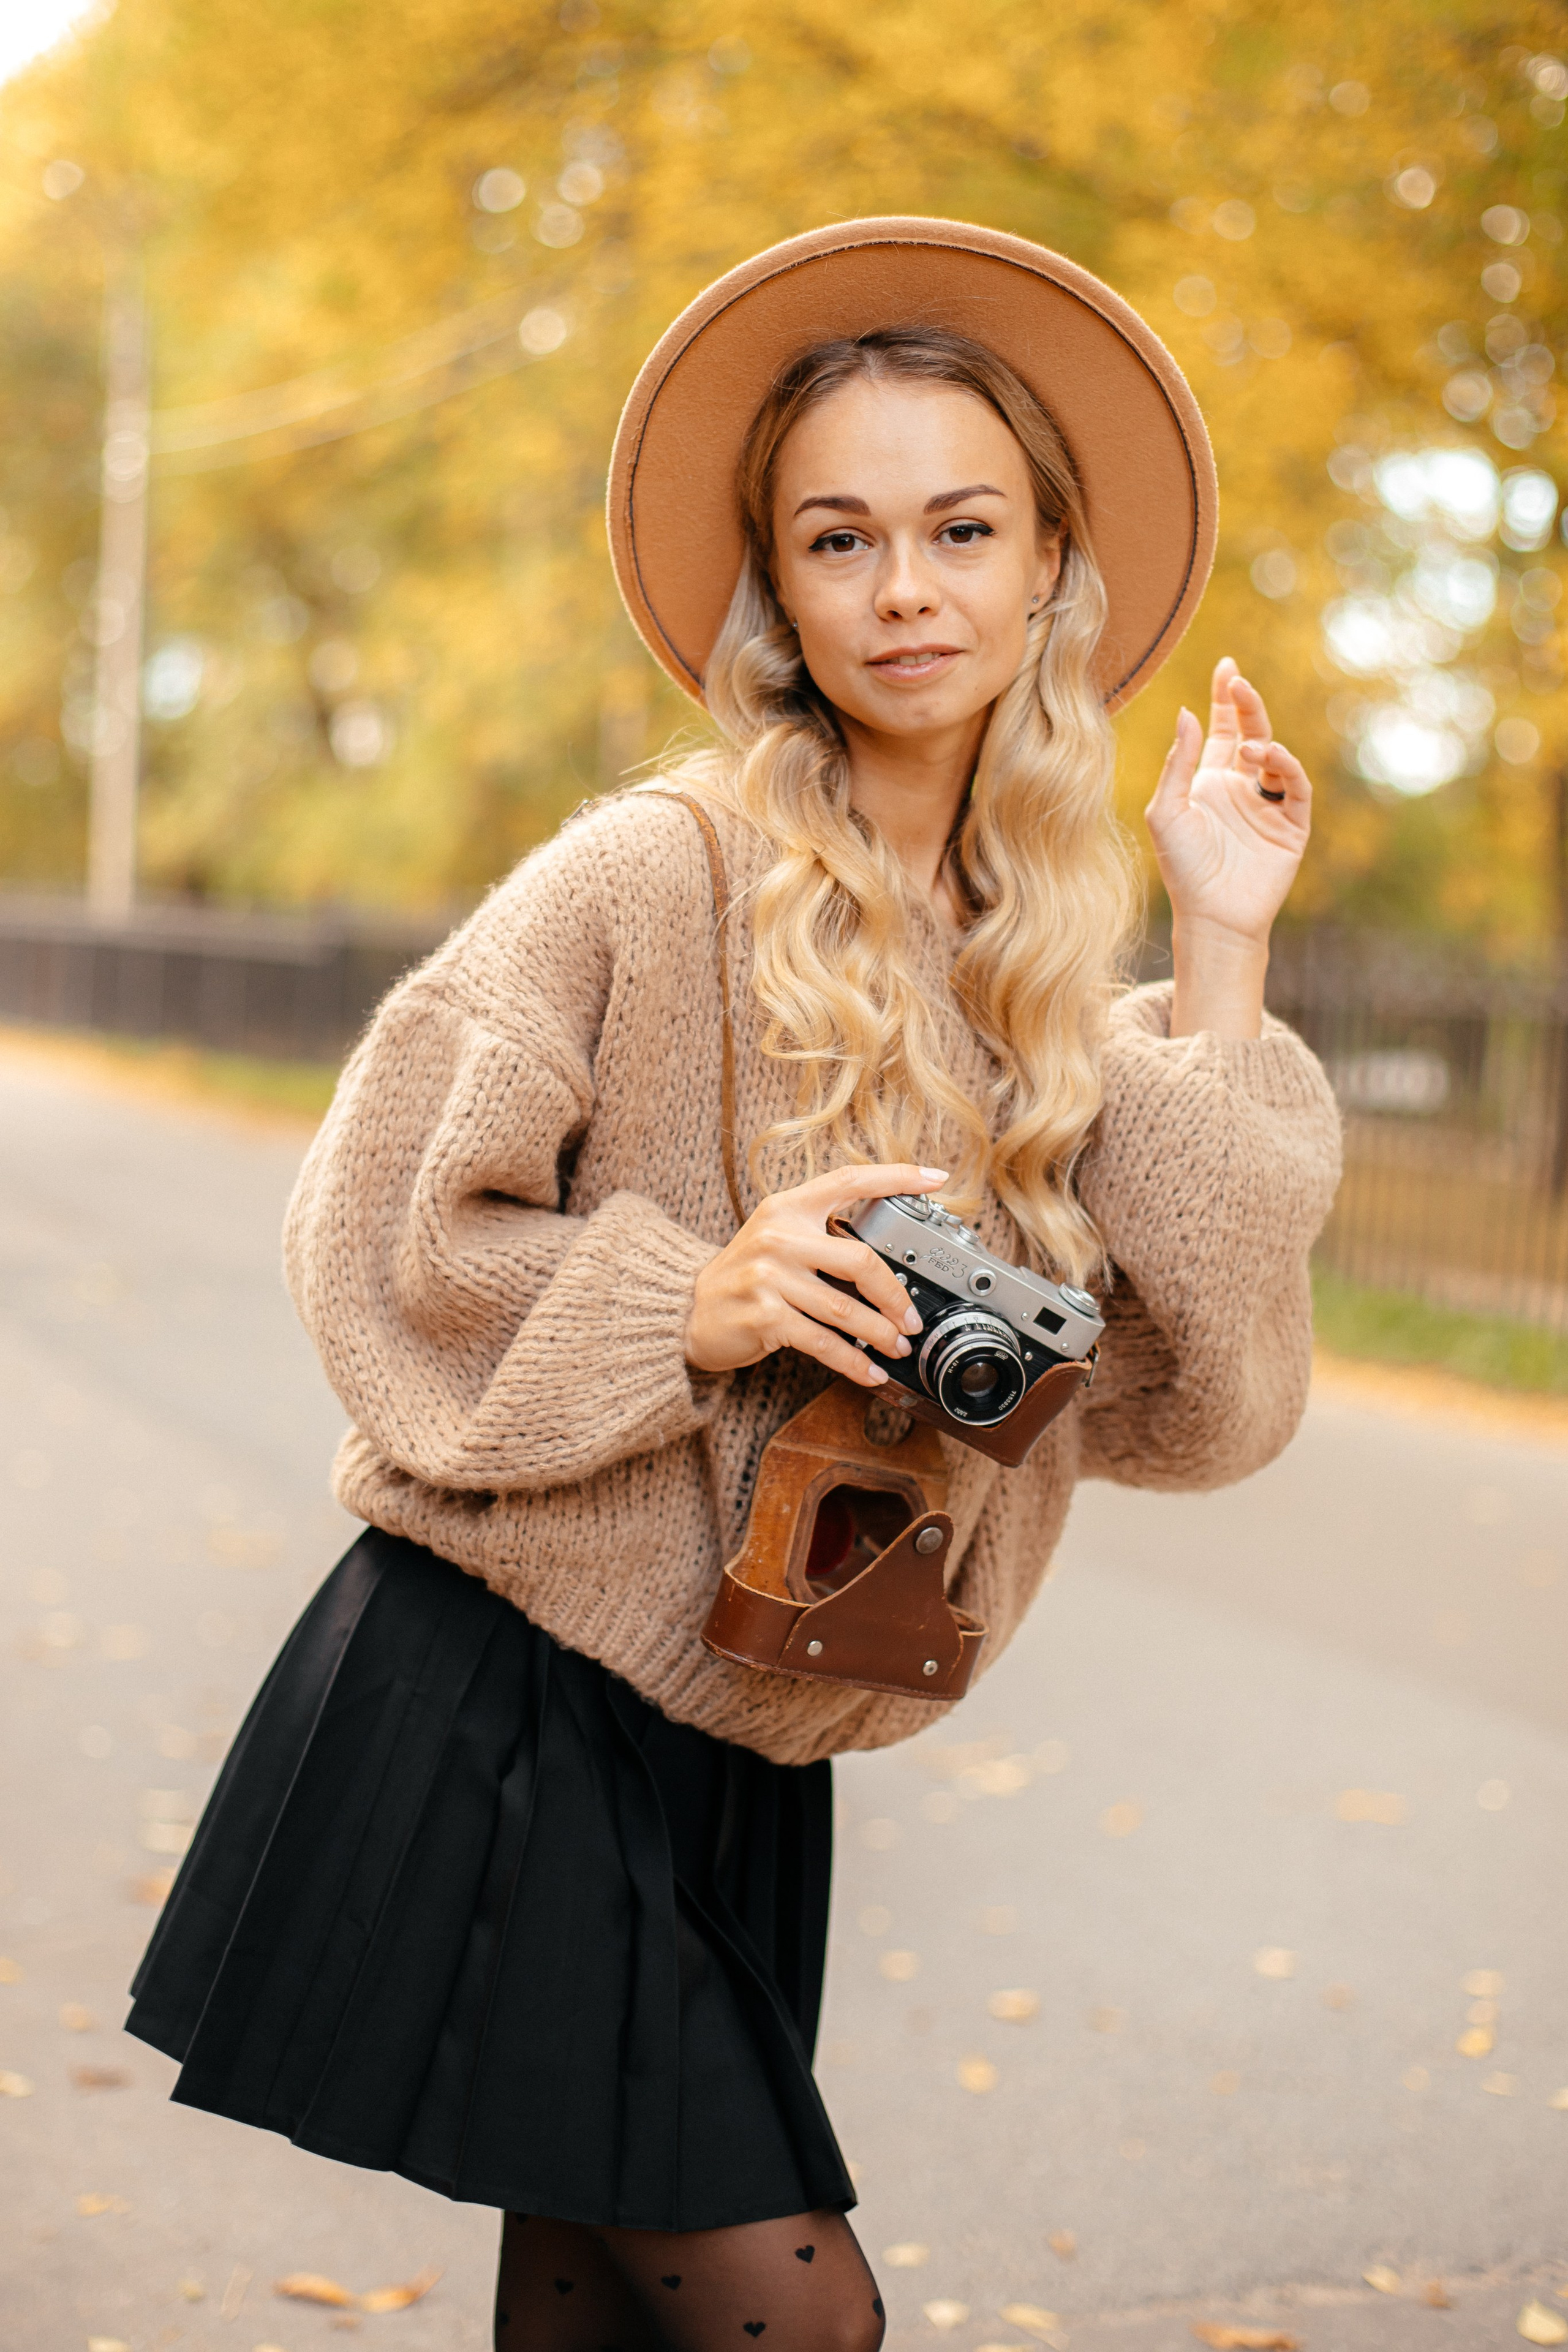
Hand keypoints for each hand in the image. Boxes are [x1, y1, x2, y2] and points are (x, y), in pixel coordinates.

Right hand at [684, 1163, 945, 1386]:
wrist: (690, 1311)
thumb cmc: (745, 1275)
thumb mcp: (776, 1237)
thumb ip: (820, 1232)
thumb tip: (885, 1256)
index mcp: (787, 1207)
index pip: (848, 1181)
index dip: (895, 1178)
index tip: (935, 1179)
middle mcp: (779, 1237)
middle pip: (859, 1260)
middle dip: (895, 1295)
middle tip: (911, 1316)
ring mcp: (770, 1278)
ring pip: (846, 1309)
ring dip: (880, 1333)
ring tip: (898, 1345)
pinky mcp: (765, 1317)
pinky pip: (824, 1343)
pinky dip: (853, 1362)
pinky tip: (870, 1371)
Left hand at [1145, 656, 1310, 947]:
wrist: (1211, 916)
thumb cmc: (1182, 869)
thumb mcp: (1167, 811)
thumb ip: (1177, 764)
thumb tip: (1187, 713)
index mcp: (1210, 782)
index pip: (1221, 730)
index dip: (1224, 699)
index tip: (1226, 667)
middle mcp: (1240, 789)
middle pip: (1250, 732)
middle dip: (1246, 704)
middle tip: (1237, 680)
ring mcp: (1267, 806)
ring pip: (1275, 756)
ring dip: (1262, 741)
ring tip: (1247, 745)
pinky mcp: (1291, 826)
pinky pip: (1295, 788)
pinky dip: (1286, 768)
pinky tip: (1267, 759)